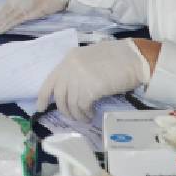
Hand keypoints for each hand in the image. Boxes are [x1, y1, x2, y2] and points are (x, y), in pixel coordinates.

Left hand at [36, 39, 151, 120]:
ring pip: (70, 104)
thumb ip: (77, 70)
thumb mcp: (90, 59)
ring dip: (77, 114)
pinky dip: (85, 113)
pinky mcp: (89, 89)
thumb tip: (72, 89)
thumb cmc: (117, 59)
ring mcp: (78, 78)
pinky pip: (81, 107)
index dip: (43, 96)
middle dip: (64, 109)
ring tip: (85, 117)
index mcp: (69, 58)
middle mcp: (69, 67)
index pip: (50, 80)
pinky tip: (91, 114)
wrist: (134, 58)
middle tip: (73, 117)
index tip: (41, 107)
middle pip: (59, 95)